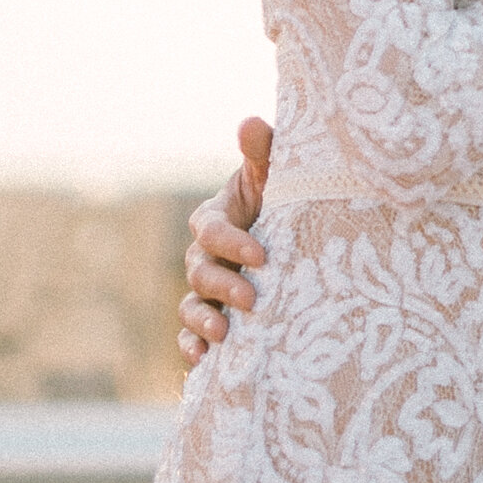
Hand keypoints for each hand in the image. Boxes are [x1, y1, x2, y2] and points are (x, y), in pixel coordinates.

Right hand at [175, 116, 272, 364]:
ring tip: (224, 336)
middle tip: (251, 299)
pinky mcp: (209, 318)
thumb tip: (250, 121)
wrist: (294, 239)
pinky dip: (190, 347)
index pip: (212, 230)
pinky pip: (188, 335)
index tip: (262, 255)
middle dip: (222, 286)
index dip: (232, 242)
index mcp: (215, 218)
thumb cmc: (282, 200)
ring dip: (202, 321)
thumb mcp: (276, 175)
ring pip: (190, 306)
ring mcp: (204, 289)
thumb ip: (263, 151)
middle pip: (200, 271)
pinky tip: (203, 361)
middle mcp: (203, 255)